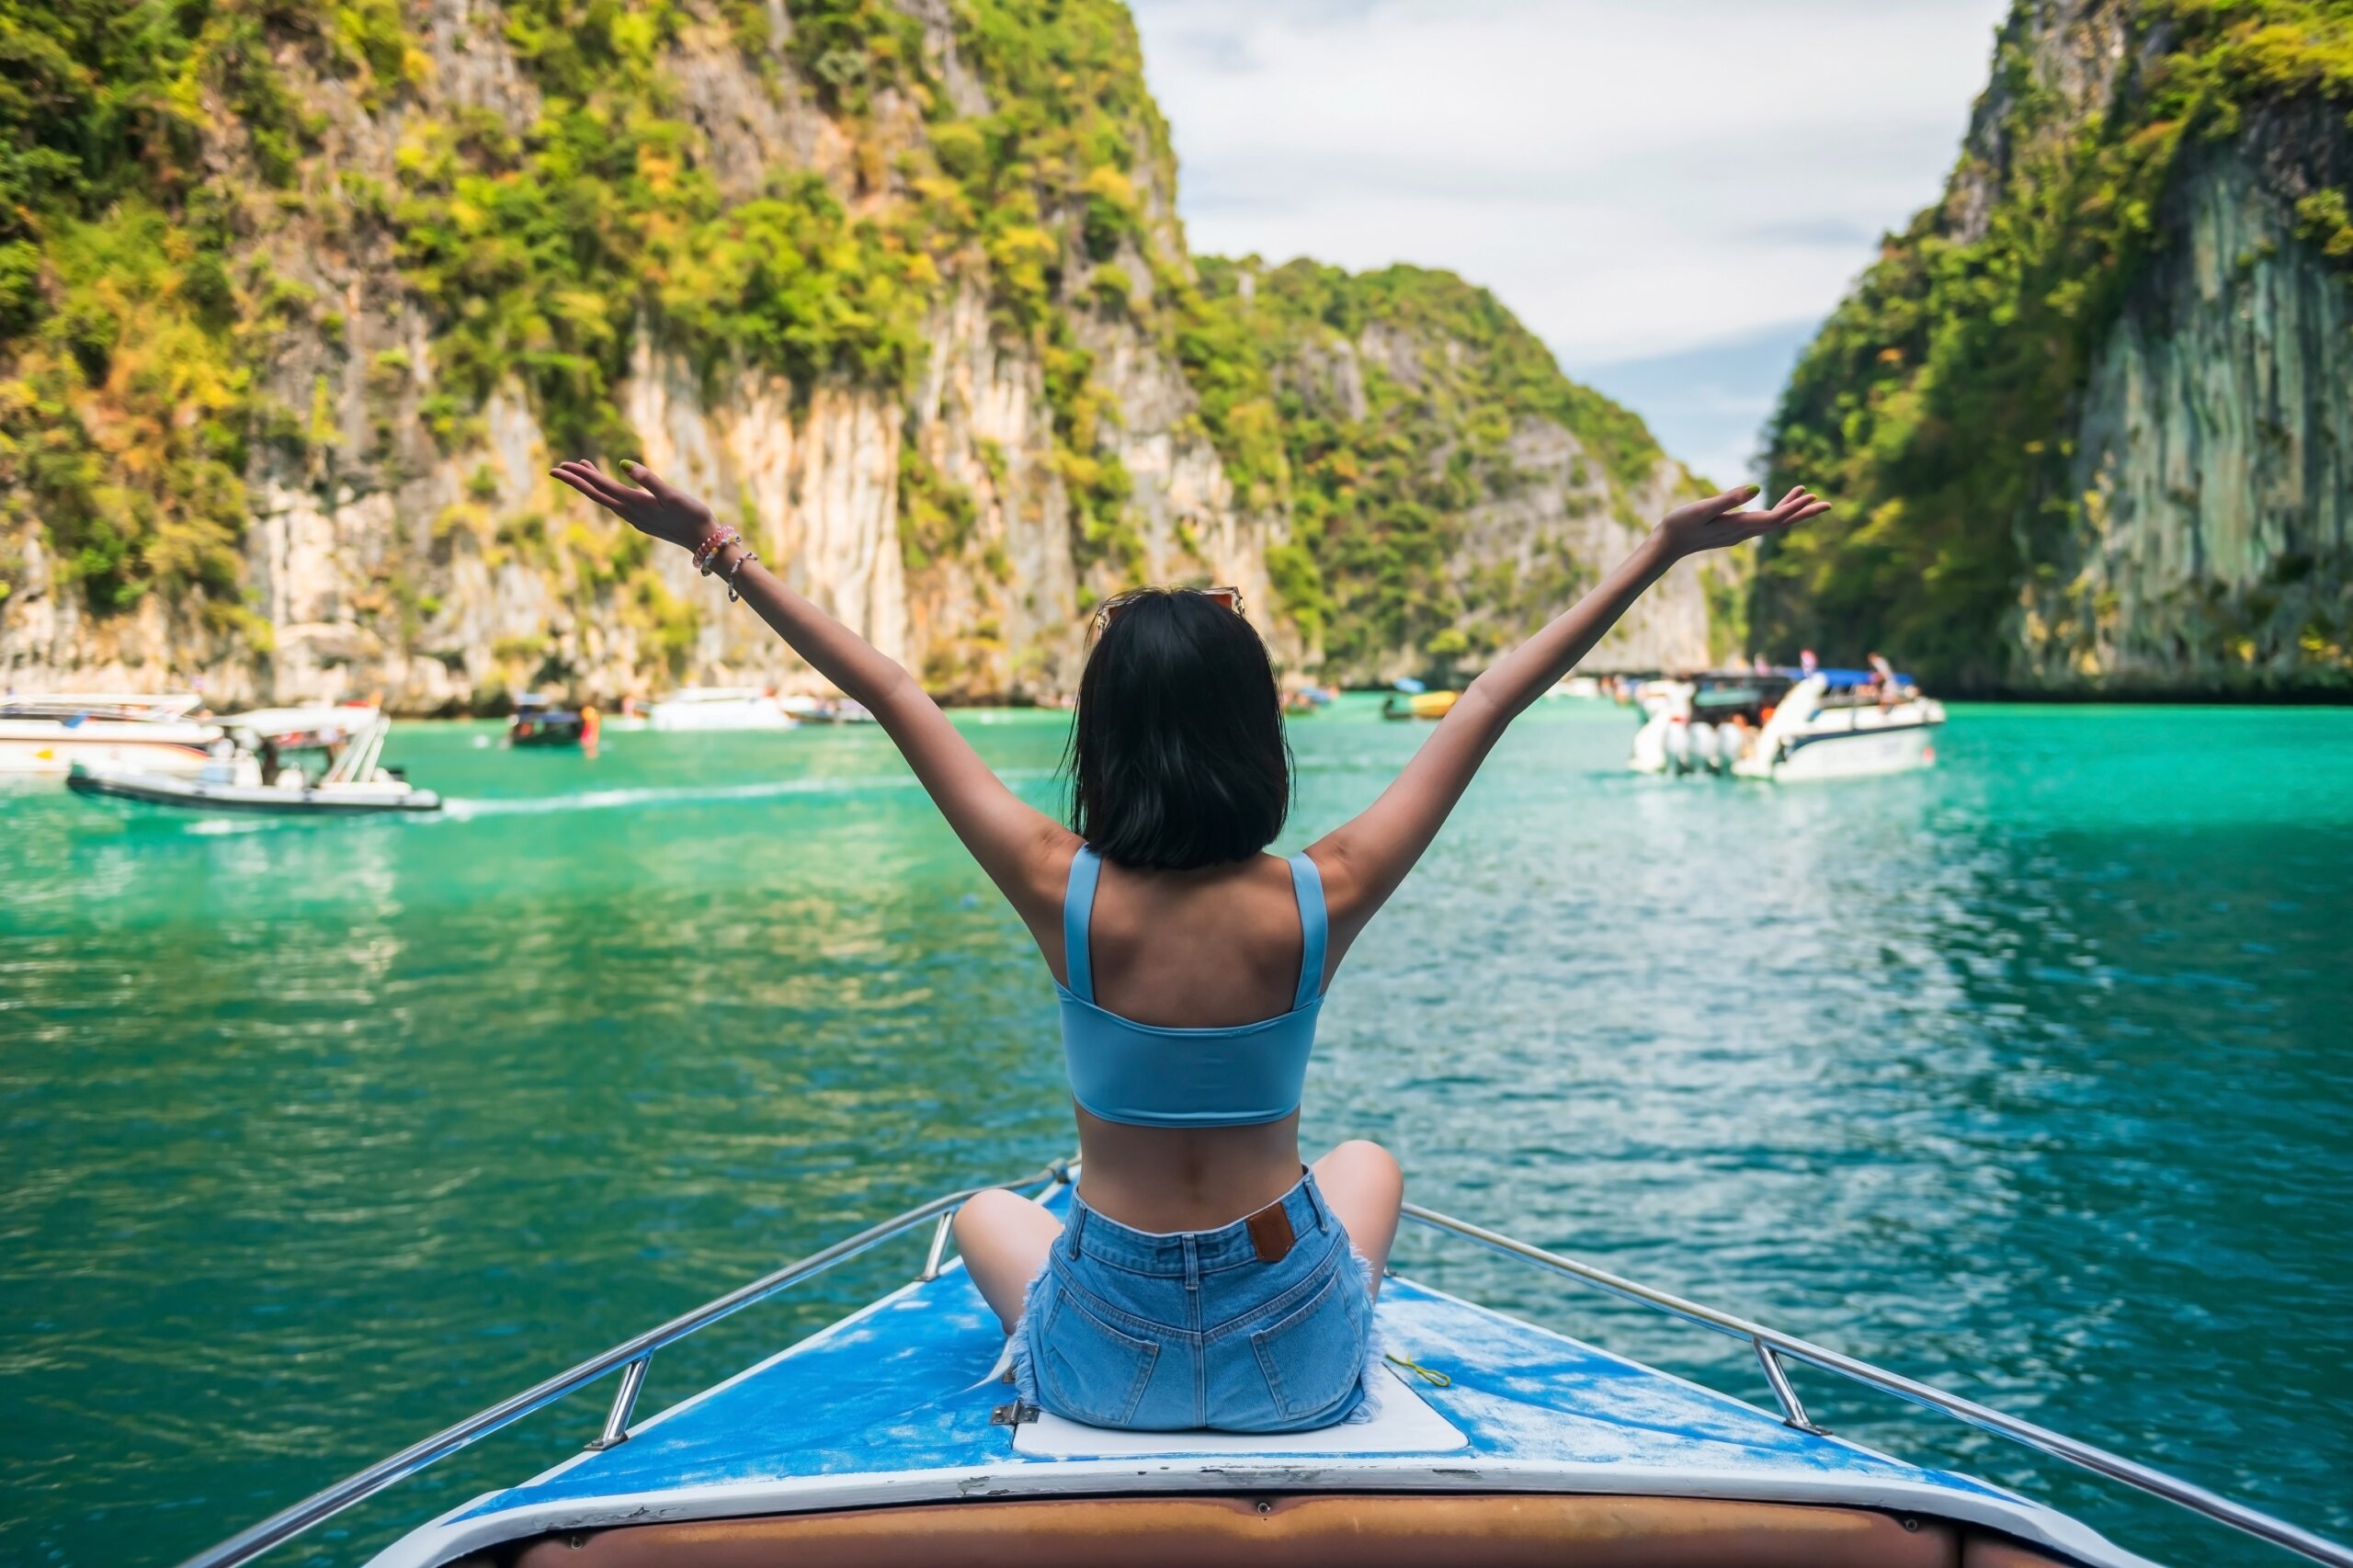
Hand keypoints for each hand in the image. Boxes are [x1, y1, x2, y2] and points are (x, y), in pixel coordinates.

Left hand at [550, 459, 716, 550]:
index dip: (579, 476)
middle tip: (556, 468)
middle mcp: (630, 512)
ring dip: (590, 484)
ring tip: (580, 468)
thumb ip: (648, 479)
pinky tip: (607, 487)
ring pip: (605, 498)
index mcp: (634, 503)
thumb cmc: (692, 515)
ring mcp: (635, 518)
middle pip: (596, 494)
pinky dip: (606, 491)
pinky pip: (616, 503)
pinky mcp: (643, 520)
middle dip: (576, 480)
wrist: (705, 541)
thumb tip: (622, 464)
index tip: (560, 466)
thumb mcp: (671, 494)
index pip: (600, 486)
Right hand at [1652, 484, 1828, 558]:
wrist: (1665, 545)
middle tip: (1828, 504)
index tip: (1815, 498)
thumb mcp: (1703, 508)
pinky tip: (1777, 503)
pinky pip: (1762, 521)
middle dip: (1804, 512)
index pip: (1776, 518)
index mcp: (1740, 526)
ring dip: (1792, 510)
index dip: (1796, 509)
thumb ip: (1729, 498)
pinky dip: (1775, 510)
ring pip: (1773, 521)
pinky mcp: (1733, 530)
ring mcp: (1739, 533)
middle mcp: (1744, 532)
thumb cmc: (1680, 525)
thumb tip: (1757, 489)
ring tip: (1809, 495)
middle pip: (1781, 522)